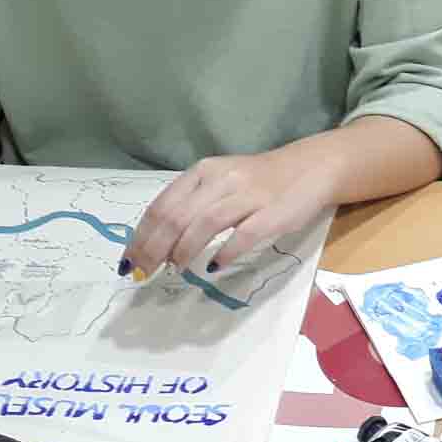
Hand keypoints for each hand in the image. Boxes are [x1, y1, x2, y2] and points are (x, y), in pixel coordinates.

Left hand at [123, 152, 333, 278]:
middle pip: (177, 216)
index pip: (162, 205)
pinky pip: (245, 234)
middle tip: (144, 274)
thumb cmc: (259, 180)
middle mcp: (222, 179)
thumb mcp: (219, 181)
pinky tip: (214, 266)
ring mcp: (248, 195)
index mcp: (203, 171)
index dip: (141, 235)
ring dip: (184, 250)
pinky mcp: (273, 212)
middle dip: (154, 248)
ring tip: (175, 270)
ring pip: (205, 223)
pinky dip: (225, 251)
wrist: (311, 167)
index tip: (129, 261)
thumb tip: (156, 240)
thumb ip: (192, 203)